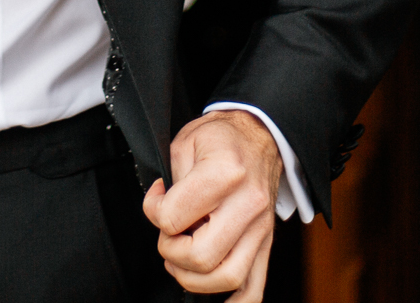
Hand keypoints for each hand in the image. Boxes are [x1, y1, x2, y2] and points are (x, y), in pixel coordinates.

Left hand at [142, 110, 282, 299]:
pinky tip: (216, 302)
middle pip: (201, 256)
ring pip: (226, 278)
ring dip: (192, 278)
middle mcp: (248, 203)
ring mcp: (260, 228)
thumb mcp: (185, 143)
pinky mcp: (266, 243)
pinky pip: (254, 288)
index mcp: (225, 173)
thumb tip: (160, 215)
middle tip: (168, 233)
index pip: (174, 218)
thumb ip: (169, 183)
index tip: (157, 198)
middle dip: (171, 251)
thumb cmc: (221, 138)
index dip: (153, 211)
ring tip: (182, 257)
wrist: (259, 134)